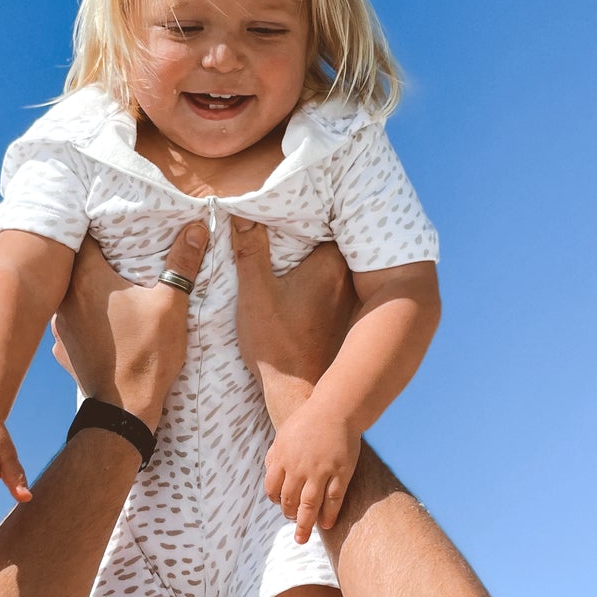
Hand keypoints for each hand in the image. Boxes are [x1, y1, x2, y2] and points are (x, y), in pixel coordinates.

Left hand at [52, 223, 205, 429]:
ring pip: (71, 293)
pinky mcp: (62, 347)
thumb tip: (196, 228)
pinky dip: (84, 317)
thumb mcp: (171, 305)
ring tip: (112, 285)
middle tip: (118, 250)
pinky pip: (71, 321)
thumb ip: (181, 263)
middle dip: (95, 255)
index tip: (115, 222)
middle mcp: (64, 298)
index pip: (83, 235)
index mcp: (86, 279)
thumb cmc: (148, 354)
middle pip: (75, 263)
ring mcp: (59, 325)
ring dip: (88, 288)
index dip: (99, 225)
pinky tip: (102, 320)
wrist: (125, 409)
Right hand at [231, 218, 357, 425]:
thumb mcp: (255, 293)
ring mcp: (354, 299)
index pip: (332, 220)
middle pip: (339, 239)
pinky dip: (328, 276)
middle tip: (298, 216)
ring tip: (300, 241)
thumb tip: (242, 212)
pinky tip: (309, 279)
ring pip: (341, 262)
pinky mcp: (349, 317)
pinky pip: (342, 283)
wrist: (299, 395)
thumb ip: (250, 251)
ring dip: (325, 253)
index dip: (316, 209)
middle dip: (321, 227)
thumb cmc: (278, 346)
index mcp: (331, 266)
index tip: (299, 201)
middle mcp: (351, 279)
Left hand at [265, 395, 361, 541]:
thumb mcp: (284, 434)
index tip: (282, 505)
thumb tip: (268, 470)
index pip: (272, 489)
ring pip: (309, 506)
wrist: (335, 408)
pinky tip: (326, 524)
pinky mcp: (340, 472)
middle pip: (289, 501)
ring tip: (302, 537)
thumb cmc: (309, 420)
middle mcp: (298, 468)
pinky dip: (329, 514)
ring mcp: (320, 471)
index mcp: (282, 458)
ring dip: (304, 524)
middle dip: (289, 515)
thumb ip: (275, 454)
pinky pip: (333, 499)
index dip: (276, 501)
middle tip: (294, 522)